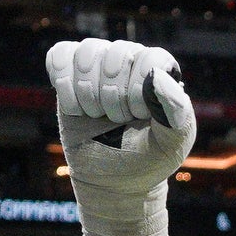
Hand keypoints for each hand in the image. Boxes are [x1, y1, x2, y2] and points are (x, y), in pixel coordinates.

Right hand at [45, 38, 197, 235]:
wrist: (114, 181)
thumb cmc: (147, 160)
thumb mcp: (170, 144)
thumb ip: (175, 112)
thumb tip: (156, 74)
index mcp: (161, 72)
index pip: (150, 58)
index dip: (139, 90)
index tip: (138, 116)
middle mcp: (131, 60)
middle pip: (115, 54)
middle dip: (113, 97)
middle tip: (118, 120)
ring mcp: (99, 64)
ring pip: (87, 53)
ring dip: (89, 94)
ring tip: (98, 116)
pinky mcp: (70, 72)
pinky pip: (60, 56)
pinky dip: (64, 85)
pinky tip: (76, 108)